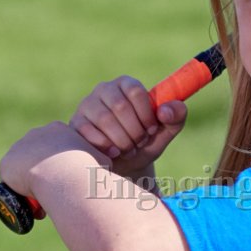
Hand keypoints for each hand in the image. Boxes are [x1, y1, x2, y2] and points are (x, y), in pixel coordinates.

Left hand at [0, 121, 108, 198]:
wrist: (64, 172)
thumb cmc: (88, 168)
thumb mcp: (102, 160)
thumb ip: (102, 161)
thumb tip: (115, 166)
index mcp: (59, 130)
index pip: (56, 148)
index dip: (60, 166)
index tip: (66, 181)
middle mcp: (37, 134)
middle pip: (38, 156)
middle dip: (44, 173)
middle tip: (54, 192)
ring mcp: (20, 147)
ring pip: (24, 168)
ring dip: (30, 182)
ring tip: (43, 201)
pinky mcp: (8, 163)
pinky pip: (11, 180)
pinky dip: (20, 192)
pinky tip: (31, 201)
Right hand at [69, 76, 187, 181]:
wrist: (123, 165)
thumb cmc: (144, 143)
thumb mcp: (164, 132)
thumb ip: (175, 118)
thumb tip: (166, 110)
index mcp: (127, 85)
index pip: (135, 90)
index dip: (146, 113)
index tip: (152, 129)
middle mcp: (105, 90)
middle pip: (120, 106)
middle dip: (134, 131)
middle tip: (140, 143)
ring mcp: (87, 105)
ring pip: (104, 119)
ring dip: (122, 140)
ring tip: (129, 149)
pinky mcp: (75, 123)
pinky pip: (88, 132)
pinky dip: (105, 146)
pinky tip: (113, 153)